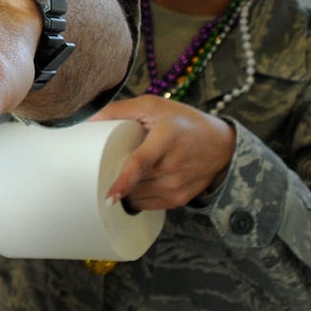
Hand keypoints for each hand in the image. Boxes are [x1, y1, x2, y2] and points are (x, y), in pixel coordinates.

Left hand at [95, 95, 237, 211]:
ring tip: (120, 173)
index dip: (124, 180)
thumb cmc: (184, 122)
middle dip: (113, 178)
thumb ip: (120, 110)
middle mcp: (173, 166)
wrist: (222, 145)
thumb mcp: (154, 106)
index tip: (110, 195)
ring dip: (125, 189)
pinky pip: (147, 205)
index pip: (141, 163)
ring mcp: (177, 186)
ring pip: (137, 196)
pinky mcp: (179, 199)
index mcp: (166, 139)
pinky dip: (136, 197)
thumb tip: (88, 117)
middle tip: (101, 168)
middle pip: (133, 182)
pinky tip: (134, 185)